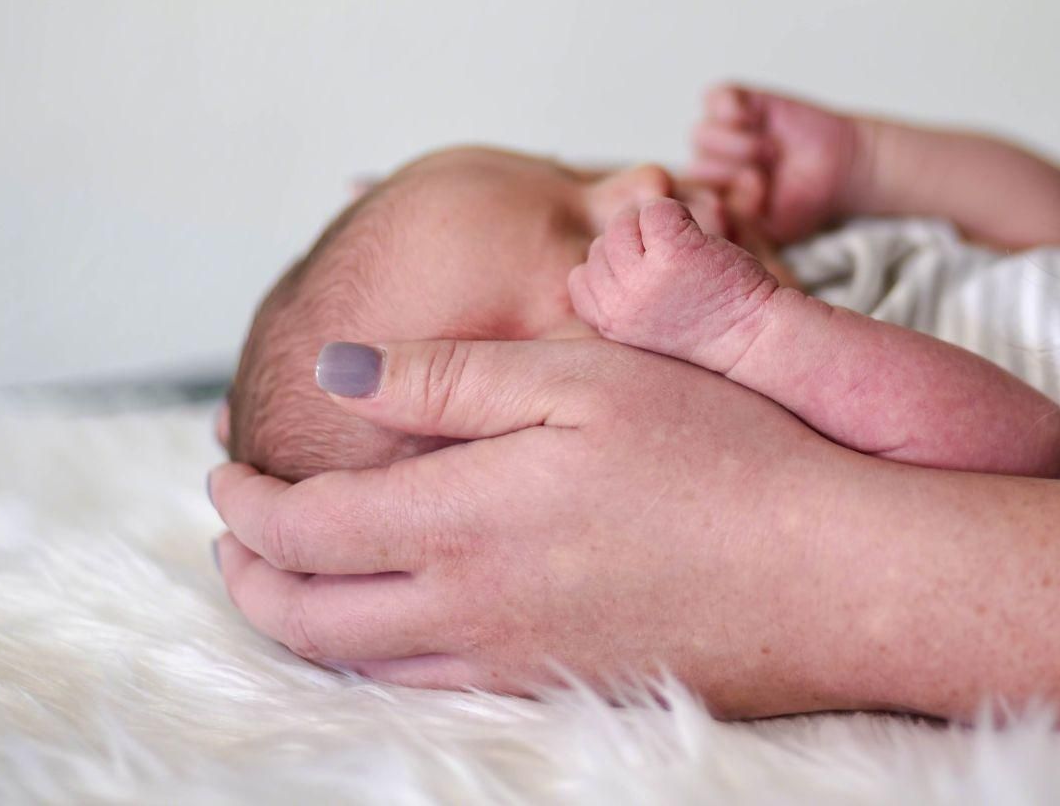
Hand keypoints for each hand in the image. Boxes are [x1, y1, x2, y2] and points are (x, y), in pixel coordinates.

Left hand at [206, 337, 889, 715]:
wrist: (835, 574)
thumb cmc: (725, 455)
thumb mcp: (586, 375)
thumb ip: (449, 376)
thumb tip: (335, 369)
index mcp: (464, 520)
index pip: (305, 528)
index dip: (248, 500)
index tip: (224, 465)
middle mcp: (471, 609)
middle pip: (308, 617)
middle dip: (249, 573)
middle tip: (233, 531)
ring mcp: (515, 662)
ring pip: (361, 666)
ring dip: (301, 622)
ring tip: (291, 577)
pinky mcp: (562, 687)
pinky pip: (430, 689)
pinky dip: (374, 657)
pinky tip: (395, 622)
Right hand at [567, 197, 778, 369]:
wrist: (753, 342)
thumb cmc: (702, 329)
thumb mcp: (640, 325)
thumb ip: (615, 297)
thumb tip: (598, 248)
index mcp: (607, 323)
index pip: (580, 277)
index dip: (613, 269)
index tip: (646, 281)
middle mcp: (618, 303)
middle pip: (602, 244)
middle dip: (634, 247)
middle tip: (673, 269)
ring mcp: (644, 276)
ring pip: (624, 221)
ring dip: (654, 227)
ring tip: (685, 255)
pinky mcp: (674, 251)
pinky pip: (656, 208)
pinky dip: (679, 214)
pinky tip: (699, 242)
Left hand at [688, 84, 865, 243]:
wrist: (838, 171)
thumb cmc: (802, 202)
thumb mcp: (767, 231)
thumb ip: (733, 221)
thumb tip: (713, 203)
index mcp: (710, 198)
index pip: (691, 201)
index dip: (721, 201)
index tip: (759, 203)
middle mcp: (710, 164)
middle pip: (696, 167)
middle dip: (733, 175)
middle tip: (767, 177)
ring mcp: (719, 131)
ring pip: (702, 134)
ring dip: (738, 145)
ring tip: (771, 151)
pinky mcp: (734, 101)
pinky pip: (714, 98)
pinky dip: (732, 109)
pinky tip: (755, 119)